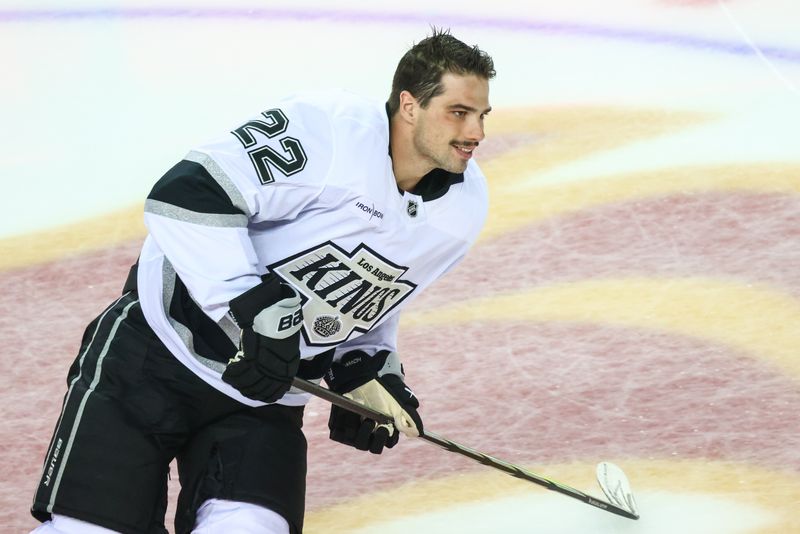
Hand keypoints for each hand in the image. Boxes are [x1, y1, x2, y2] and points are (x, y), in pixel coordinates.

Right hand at [222, 274, 302, 402]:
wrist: (277, 316)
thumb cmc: (281, 332)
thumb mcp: (286, 353)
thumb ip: (279, 367)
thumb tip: (268, 377)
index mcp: (287, 372)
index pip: (273, 393)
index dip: (261, 395)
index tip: (253, 393)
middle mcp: (276, 372)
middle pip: (258, 390)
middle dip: (247, 389)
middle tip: (239, 386)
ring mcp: (263, 366)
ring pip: (246, 383)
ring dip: (238, 382)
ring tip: (232, 378)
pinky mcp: (251, 358)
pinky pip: (238, 372)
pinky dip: (231, 373)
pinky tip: (228, 370)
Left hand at [324, 350, 422, 453]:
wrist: (359, 378)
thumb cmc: (380, 390)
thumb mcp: (399, 399)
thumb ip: (410, 415)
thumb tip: (418, 431)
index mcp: (385, 431)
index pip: (387, 443)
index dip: (385, 438)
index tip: (385, 427)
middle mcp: (369, 435)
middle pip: (370, 447)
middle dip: (369, 435)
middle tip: (369, 422)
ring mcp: (354, 433)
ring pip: (355, 442)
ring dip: (357, 427)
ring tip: (358, 410)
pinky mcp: (339, 428)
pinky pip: (339, 434)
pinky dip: (343, 423)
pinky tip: (346, 410)